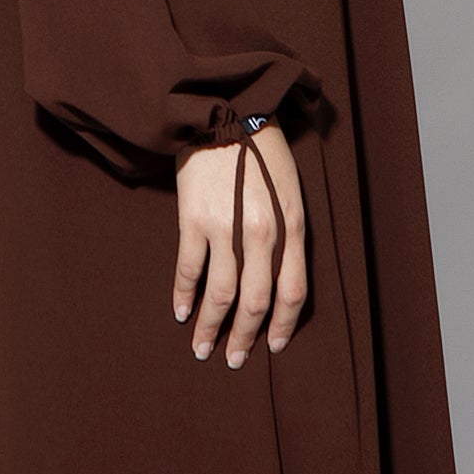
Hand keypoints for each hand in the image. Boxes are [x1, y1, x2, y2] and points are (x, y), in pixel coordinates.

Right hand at [171, 126, 307, 367]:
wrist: (227, 113)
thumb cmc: (264, 153)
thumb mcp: (292, 192)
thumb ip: (289, 234)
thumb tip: (278, 280)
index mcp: (292, 226)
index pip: (293, 291)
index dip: (282, 324)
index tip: (273, 345)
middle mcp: (262, 233)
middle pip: (255, 301)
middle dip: (245, 337)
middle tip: (234, 360)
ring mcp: (225, 228)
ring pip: (220, 293)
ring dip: (211, 326)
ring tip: (202, 348)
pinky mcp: (193, 219)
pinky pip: (189, 268)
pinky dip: (184, 294)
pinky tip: (180, 311)